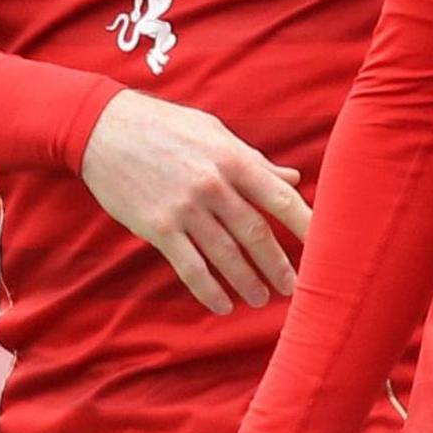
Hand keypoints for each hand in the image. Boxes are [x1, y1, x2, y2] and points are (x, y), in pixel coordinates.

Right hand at [79, 89, 311, 314]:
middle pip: (256, 233)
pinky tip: (222, 305)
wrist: (105, 129)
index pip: (280, 199)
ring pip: (226, 255)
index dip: (306, 226)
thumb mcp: (215, 133)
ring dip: (247, 282)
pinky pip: (189, 267)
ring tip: (261, 299)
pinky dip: (208, 290)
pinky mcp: (158, 227)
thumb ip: (255, 161)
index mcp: (233, 158)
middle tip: (294, 288)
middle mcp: (213, 185)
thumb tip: (293, 179)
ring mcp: (185, 208)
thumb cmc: (167, 127)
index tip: (327, 247)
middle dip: (278, 264)